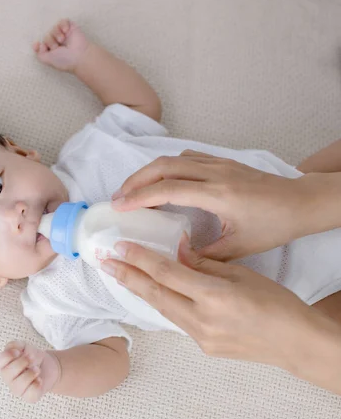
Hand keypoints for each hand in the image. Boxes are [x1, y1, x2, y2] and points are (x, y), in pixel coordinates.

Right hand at [0, 340, 60, 402]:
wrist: (48, 367)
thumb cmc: (32, 357)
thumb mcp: (24, 346)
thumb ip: (15, 345)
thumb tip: (15, 351)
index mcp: (3, 365)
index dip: (7, 356)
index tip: (18, 352)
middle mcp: (7, 378)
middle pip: (8, 373)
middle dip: (22, 362)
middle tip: (31, 359)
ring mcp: (17, 389)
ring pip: (18, 385)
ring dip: (31, 373)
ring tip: (37, 369)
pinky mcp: (29, 396)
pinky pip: (31, 393)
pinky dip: (38, 384)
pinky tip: (39, 379)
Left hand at [33, 19, 89, 71]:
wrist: (79, 56)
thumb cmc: (64, 60)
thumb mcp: (47, 60)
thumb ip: (39, 54)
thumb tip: (36, 44)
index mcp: (52, 51)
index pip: (42, 44)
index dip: (40, 45)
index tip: (44, 48)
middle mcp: (57, 42)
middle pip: (46, 35)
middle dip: (49, 41)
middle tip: (57, 47)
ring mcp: (64, 34)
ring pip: (53, 28)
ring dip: (56, 34)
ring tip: (62, 40)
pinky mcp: (70, 27)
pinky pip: (62, 21)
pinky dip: (63, 25)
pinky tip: (66, 31)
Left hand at [100, 236, 336, 370]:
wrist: (293, 342)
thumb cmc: (274, 302)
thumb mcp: (240, 274)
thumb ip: (203, 263)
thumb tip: (177, 249)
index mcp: (213, 296)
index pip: (166, 272)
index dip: (140, 258)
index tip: (119, 245)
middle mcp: (201, 318)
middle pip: (154, 292)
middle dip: (126, 274)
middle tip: (103, 260)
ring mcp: (199, 336)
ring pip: (160, 307)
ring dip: (138, 289)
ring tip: (118, 273)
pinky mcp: (201, 346)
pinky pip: (173, 319)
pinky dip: (159, 302)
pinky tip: (148, 291)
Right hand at [112, 150, 311, 260]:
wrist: (301, 202)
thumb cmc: (274, 225)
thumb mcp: (239, 247)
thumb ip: (203, 255)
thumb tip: (175, 260)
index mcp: (218, 194)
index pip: (168, 189)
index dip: (139, 196)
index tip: (119, 206)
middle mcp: (214, 173)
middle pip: (163, 166)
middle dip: (135, 180)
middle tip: (118, 197)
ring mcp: (218, 163)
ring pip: (173, 159)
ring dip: (149, 172)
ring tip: (134, 190)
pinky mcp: (222, 161)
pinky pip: (187, 157)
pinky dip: (167, 167)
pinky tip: (162, 181)